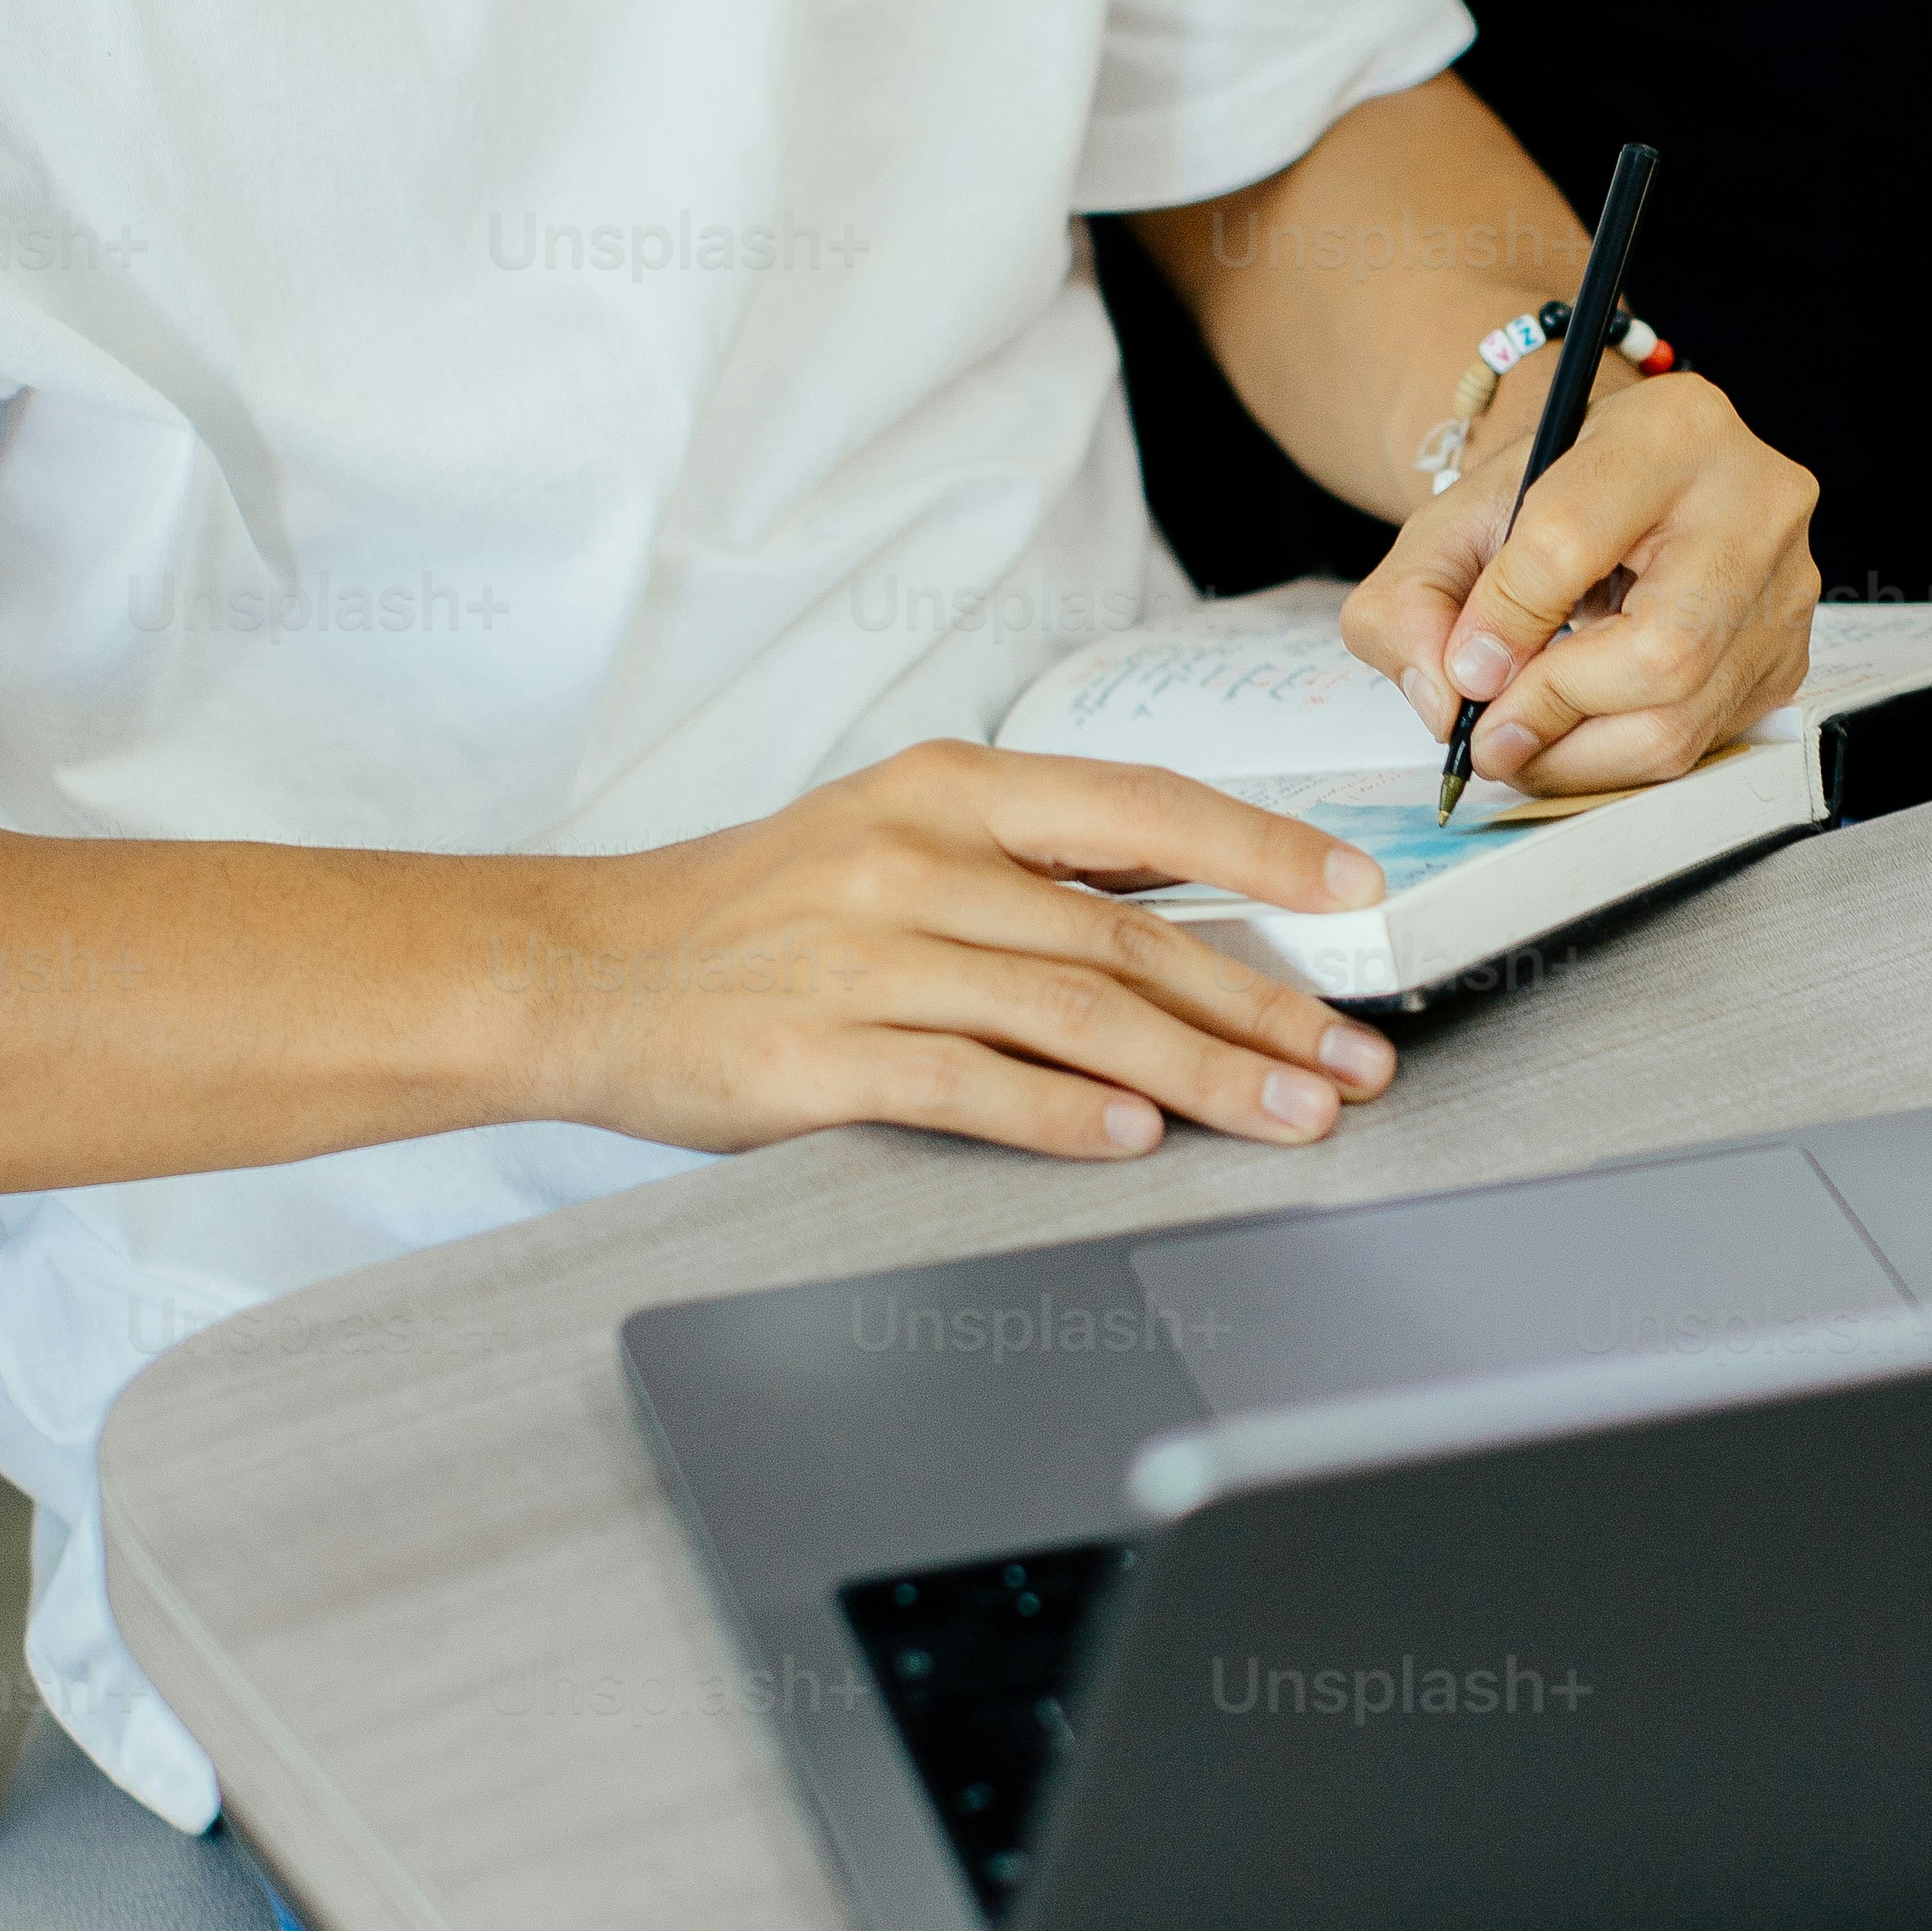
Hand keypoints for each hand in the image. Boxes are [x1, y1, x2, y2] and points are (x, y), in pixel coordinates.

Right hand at [513, 747, 1403, 1160]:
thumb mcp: (891, 834)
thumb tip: (1192, 888)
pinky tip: (1140, 1141)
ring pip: (1080, 1014)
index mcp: (946, 789)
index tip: (1357, 895)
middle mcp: (918, 860)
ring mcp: (869, 956)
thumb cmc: (746, 913)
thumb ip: (1033, 860)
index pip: (1144, 807)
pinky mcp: (823, 1054)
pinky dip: (1068, 1117)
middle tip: (1355, 1060)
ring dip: (1205, 1075)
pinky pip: (976, 1085)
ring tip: (1292, 1116)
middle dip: (1266, 1006)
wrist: (574, 970)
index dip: (1263, 853)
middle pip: (1133, 934)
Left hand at [1342, 371, 1819, 793]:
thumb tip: (1449, 695)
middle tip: (1491, 732)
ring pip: (1683, 718)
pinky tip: (1580, 729)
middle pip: (1662, 649)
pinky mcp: (1787, 658)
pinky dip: (1620, 758)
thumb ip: (1412, 603)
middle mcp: (1754, 501)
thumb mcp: (1449, 525)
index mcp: (1667, 429)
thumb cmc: (1544, 504)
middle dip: (1554, 711)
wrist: (1619, 495)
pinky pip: (1701, 743)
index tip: (1465, 669)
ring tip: (1523, 739)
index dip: (1506, 623)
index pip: (1574, 538)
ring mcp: (1784, 587)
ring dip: (1580, 755)